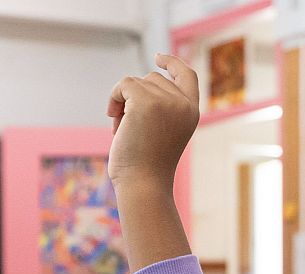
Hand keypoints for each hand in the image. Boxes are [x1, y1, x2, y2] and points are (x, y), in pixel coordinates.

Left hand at [107, 54, 198, 189]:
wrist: (144, 185)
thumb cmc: (147, 167)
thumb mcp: (161, 133)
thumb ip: (159, 108)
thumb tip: (133, 86)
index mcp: (191, 112)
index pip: (187, 75)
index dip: (172, 63)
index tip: (158, 57)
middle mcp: (183, 104)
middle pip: (153, 79)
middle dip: (136, 97)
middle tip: (129, 126)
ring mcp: (165, 101)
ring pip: (136, 82)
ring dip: (123, 102)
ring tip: (123, 129)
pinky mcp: (145, 102)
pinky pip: (123, 85)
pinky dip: (114, 98)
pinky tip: (113, 119)